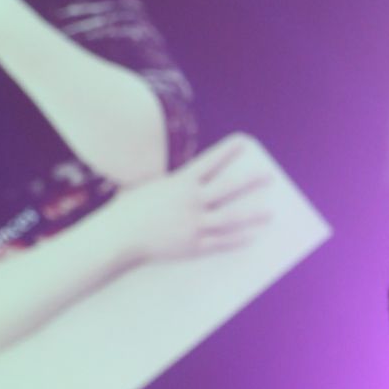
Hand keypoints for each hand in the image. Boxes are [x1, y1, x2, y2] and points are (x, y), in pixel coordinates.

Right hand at [117, 135, 272, 262]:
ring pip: (231, 218)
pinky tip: (252, 237)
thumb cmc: (128, 209)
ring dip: (252, 215)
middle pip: (228, 189)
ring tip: (270, 213)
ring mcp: (194, 224)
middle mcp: (191, 202)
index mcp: (180, 183)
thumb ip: (166, 182)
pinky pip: (221, 242)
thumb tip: (168, 174)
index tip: (245, 142)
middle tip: (269, 176)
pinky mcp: (193, 246)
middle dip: (251, 181)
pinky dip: (238, 240)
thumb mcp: (148, 187)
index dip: (229, 151)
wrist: (118, 236)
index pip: (211, 162)